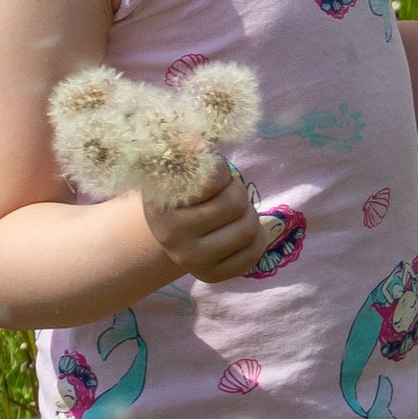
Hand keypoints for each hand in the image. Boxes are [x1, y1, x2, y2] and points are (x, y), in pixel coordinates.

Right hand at [144, 160, 265, 285]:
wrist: (167, 230)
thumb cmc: (180, 191)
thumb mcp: (179, 166)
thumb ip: (188, 149)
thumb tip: (198, 143)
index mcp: (161, 201)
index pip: (213, 178)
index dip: (221, 173)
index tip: (212, 177)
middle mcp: (170, 234)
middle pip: (236, 202)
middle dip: (237, 192)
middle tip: (227, 194)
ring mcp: (190, 260)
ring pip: (248, 229)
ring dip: (249, 214)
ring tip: (234, 213)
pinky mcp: (208, 276)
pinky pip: (252, 255)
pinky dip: (256, 239)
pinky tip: (240, 230)